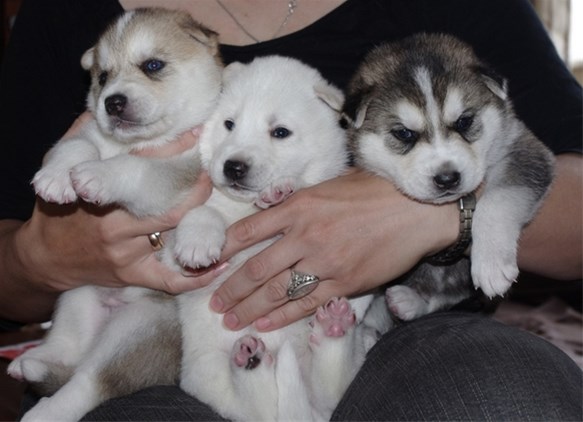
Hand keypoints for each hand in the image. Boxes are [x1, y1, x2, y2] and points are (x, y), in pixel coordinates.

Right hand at [15, 112, 212, 293]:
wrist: (43, 257)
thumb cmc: (57, 211)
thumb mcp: (59, 170)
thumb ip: (80, 141)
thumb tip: (102, 110)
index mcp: (98, 194)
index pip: (142, 167)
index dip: (173, 149)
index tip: (195, 135)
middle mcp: (115, 224)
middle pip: (165, 205)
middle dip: (194, 188)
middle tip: (212, 175)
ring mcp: (126, 253)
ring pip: (173, 237)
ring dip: (201, 225)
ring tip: (227, 211)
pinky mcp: (132, 274)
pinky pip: (169, 280)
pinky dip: (195, 275)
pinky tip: (218, 265)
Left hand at [207, 169, 458, 330]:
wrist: (418, 210)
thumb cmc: (377, 191)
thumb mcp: (332, 184)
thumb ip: (302, 201)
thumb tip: (278, 211)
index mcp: (299, 206)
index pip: (249, 229)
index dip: (224, 247)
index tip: (209, 260)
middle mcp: (305, 235)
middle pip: (257, 267)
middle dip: (231, 287)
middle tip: (215, 302)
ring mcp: (324, 262)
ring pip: (276, 291)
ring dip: (249, 308)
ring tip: (230, 320)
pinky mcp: (344, 283)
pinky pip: (306, 303)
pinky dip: (282, 317)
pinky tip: (264, 325)